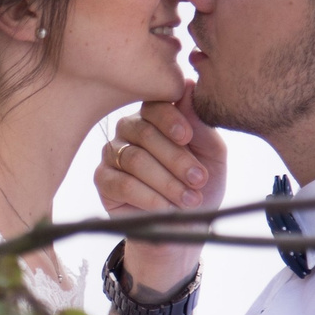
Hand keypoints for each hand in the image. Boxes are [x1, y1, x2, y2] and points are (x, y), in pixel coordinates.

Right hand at [94, 90, 227, 296]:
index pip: (155, 105)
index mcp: (156, 117)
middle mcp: (130, 130)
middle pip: (144, 132)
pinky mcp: (103, 180)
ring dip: (167, 182)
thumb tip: (189, 87)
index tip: (188, 138)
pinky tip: (166, 208)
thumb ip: (201, 124)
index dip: (171, 119)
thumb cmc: (199, 186)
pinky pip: (122, 183)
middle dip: (176, 158)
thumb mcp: (212, 155)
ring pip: (135, 159)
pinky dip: (148, 197)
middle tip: (199, 180)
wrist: (186, 227)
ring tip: (190, 199)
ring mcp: (113, 153)